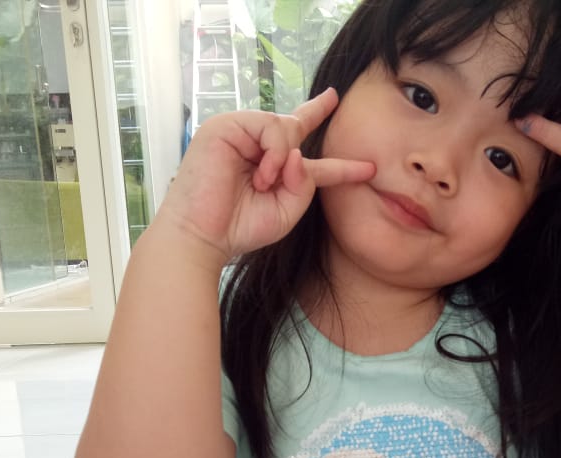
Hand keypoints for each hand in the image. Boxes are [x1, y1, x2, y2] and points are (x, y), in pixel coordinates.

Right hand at [156, 88, 374, 263]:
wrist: (202, 237)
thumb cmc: (239, 228)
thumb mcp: (287, 210)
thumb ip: (306, 183)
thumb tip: (300, 152)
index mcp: (268, 163)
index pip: (303, 144)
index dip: (329, 141)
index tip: (358, 144)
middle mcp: (254, 143)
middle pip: (296, 123)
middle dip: (314, 117)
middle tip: (305, 133)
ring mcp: (239, 131)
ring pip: (286, 126)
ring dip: (284, 159)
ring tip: (264, 183)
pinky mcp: (225, 125)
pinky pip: (270, 126)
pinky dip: (274, 153)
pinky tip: (261, 175)